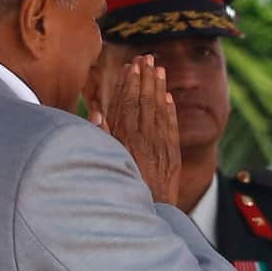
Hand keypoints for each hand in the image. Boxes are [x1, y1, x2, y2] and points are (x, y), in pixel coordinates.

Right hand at [102, 54, 179, 204]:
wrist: (147, 212)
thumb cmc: (121, 188)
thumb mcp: (106, 161)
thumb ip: (102, 136)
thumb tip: (98, 112)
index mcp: (125, 138)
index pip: (127, 103)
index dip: (130, 82)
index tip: (131, 66)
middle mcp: (143, 139)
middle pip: (144, 101)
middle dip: (145, 77)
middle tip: (147, 57)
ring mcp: (160, 146)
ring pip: (159, 111)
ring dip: (159, 88)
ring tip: (159, 68)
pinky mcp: (173, 156)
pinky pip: (172, 128)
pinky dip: (171, 111)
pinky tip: (169, 97)